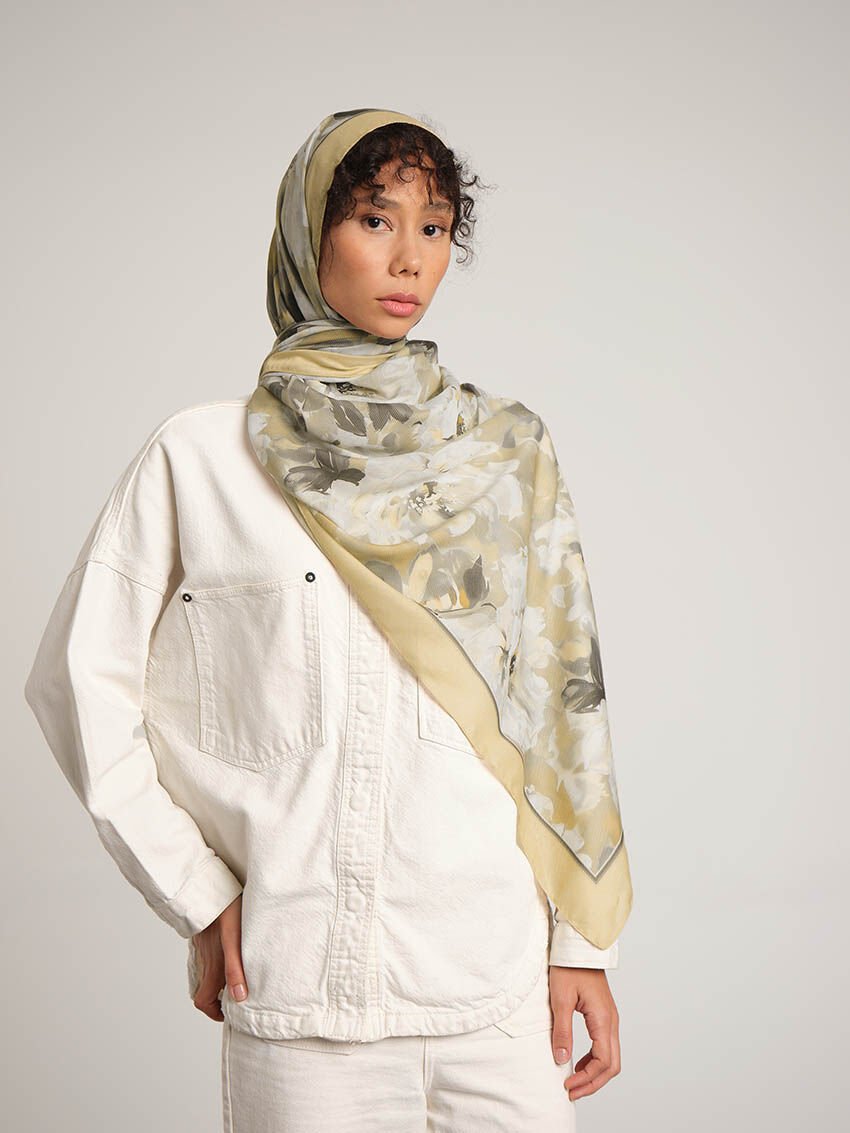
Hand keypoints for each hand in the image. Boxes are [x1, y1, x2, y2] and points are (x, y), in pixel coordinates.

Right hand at [191, 893, 247, 1021]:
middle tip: (236, 995)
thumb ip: (236, 968)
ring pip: (207, 973)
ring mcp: (203, 949)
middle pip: (204, 990)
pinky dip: (218, 964)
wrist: (209, 888)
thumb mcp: (234, 940)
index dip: (214, 1012)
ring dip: (219, 981)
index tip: (230, 1011)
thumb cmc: (225, 911)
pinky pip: (208, 958)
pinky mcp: (205, 937)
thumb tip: (240, 997)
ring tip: (238, 977)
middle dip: (218, 999)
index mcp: (212, 966)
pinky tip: (233, 954)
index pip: (204, 1001)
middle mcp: (205, 961)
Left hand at [548, 965, 620, 1100]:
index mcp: (603, 1019)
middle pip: (612, 1065)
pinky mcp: (604, 1015)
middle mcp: (611, 1021)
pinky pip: (605, 1045)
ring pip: (610, 1057)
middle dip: (593, 1082)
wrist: (578, 946)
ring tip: (573, 1081)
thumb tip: (562, 1060)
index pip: (603, 1062)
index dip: (587, 1079)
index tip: (568, 1086)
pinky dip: (594, 1060)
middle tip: (571, 1091)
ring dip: (594, 1073)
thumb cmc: (569, 967)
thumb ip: (562, 1031)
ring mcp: (610, 1018)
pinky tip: (577, 1062)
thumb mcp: (560, 999)